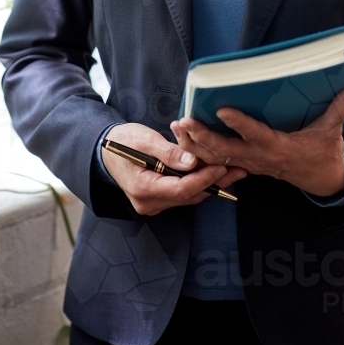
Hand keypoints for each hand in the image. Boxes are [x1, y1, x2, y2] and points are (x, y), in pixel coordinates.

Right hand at [101, 122, 246, 215]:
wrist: (106, 150)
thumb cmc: (123, 141)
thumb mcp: (145, 140)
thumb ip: (168, 153)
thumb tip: (193, 162)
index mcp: (143, 189)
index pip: (181, 189)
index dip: (204, 179)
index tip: (222, 166)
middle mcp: (148, 203)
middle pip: (188, 196)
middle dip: (213, 182)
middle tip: (237, 169)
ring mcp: (153, 204)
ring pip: (188, 197)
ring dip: (209, 184)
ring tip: (232, 170)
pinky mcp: (158, 200)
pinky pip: (182, 194)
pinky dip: (198, 183)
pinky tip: (214, 173)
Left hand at [170, 85, 343, 197]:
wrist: (323, 182)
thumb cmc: (325, 153)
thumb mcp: (332, 132)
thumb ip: (339, 108)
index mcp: (279, 148)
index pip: (256, 135)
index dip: (239, 124)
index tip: (222, 110)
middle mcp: (261, 158)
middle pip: (226, 151)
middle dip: (203, 137)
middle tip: (184, 122)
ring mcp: (252, 164)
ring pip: (217, 159)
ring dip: (196, 145)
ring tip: (177, 129)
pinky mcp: (247, 166)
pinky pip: (220, 163)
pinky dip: (202, 155)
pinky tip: (185, 143)